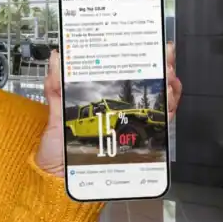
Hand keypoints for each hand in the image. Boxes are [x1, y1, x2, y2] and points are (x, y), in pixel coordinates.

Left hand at [36, 42, 182, 177]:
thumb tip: (56, 57)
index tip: (143, 45)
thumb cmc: (58, 148)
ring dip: (167, 83)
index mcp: (100, 103)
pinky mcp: (139, 141)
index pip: (124, 78)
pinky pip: (161, 122)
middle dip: (160, 66)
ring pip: (160, 101)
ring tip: (166, 71)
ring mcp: (131, 125)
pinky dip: (168, 106)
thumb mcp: (54, 112)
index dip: (137, 61)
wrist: (59, 177)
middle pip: (147, 86)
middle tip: (162, 55)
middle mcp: (120, 113)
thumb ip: (55, 86)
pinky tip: (167, 93)